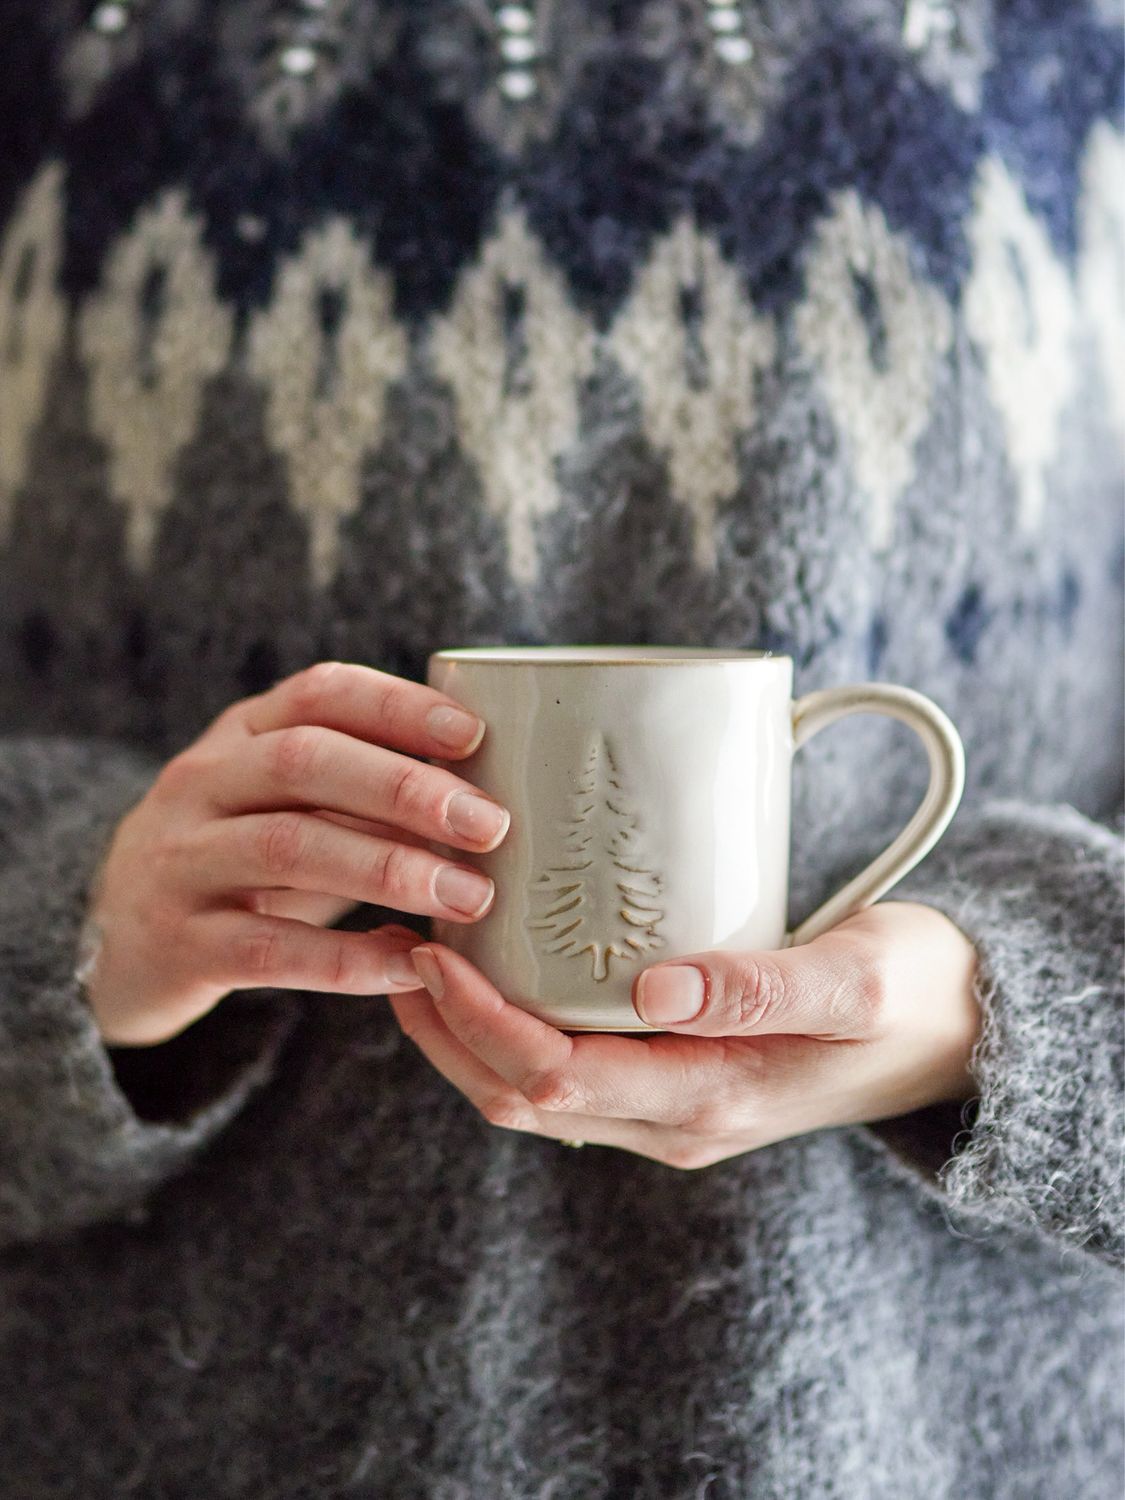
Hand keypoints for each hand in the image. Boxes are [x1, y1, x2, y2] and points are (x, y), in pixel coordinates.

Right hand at [82, 662, 509, 1045]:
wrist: (113, 937)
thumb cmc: (241, 857)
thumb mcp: (283, 799)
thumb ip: (362, 781)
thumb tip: (495, 787)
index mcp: (242, 732)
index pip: (321, 693)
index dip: (398, 706)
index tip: (475, 734)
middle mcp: (203, 783)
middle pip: (305, 763)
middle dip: (406, 789)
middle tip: (490, 825)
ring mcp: (182, 861)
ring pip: (289, 848)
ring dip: (390, 870)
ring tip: (470, 898)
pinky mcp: (179, 943)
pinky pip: (268, 950)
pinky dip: (345, 959)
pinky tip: (406, 964)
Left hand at [388, 902, 981, 1168]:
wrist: (956, 1034)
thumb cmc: (910, 995)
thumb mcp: (853, 980)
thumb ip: (762, 988)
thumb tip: (655, 989)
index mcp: (706, 1103)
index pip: (551, 1078)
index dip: (477, 1021)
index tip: (430, 950)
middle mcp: (674, 1121)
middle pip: (521, 1095)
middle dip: (447, 1030)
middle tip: (402, 944)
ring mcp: (672, 1109)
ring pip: (537, 1091)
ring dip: (470, 1033)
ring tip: (426, 955)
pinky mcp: (677, 1080)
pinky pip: (570, 1070)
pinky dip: (516, 1027)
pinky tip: (504, 970)